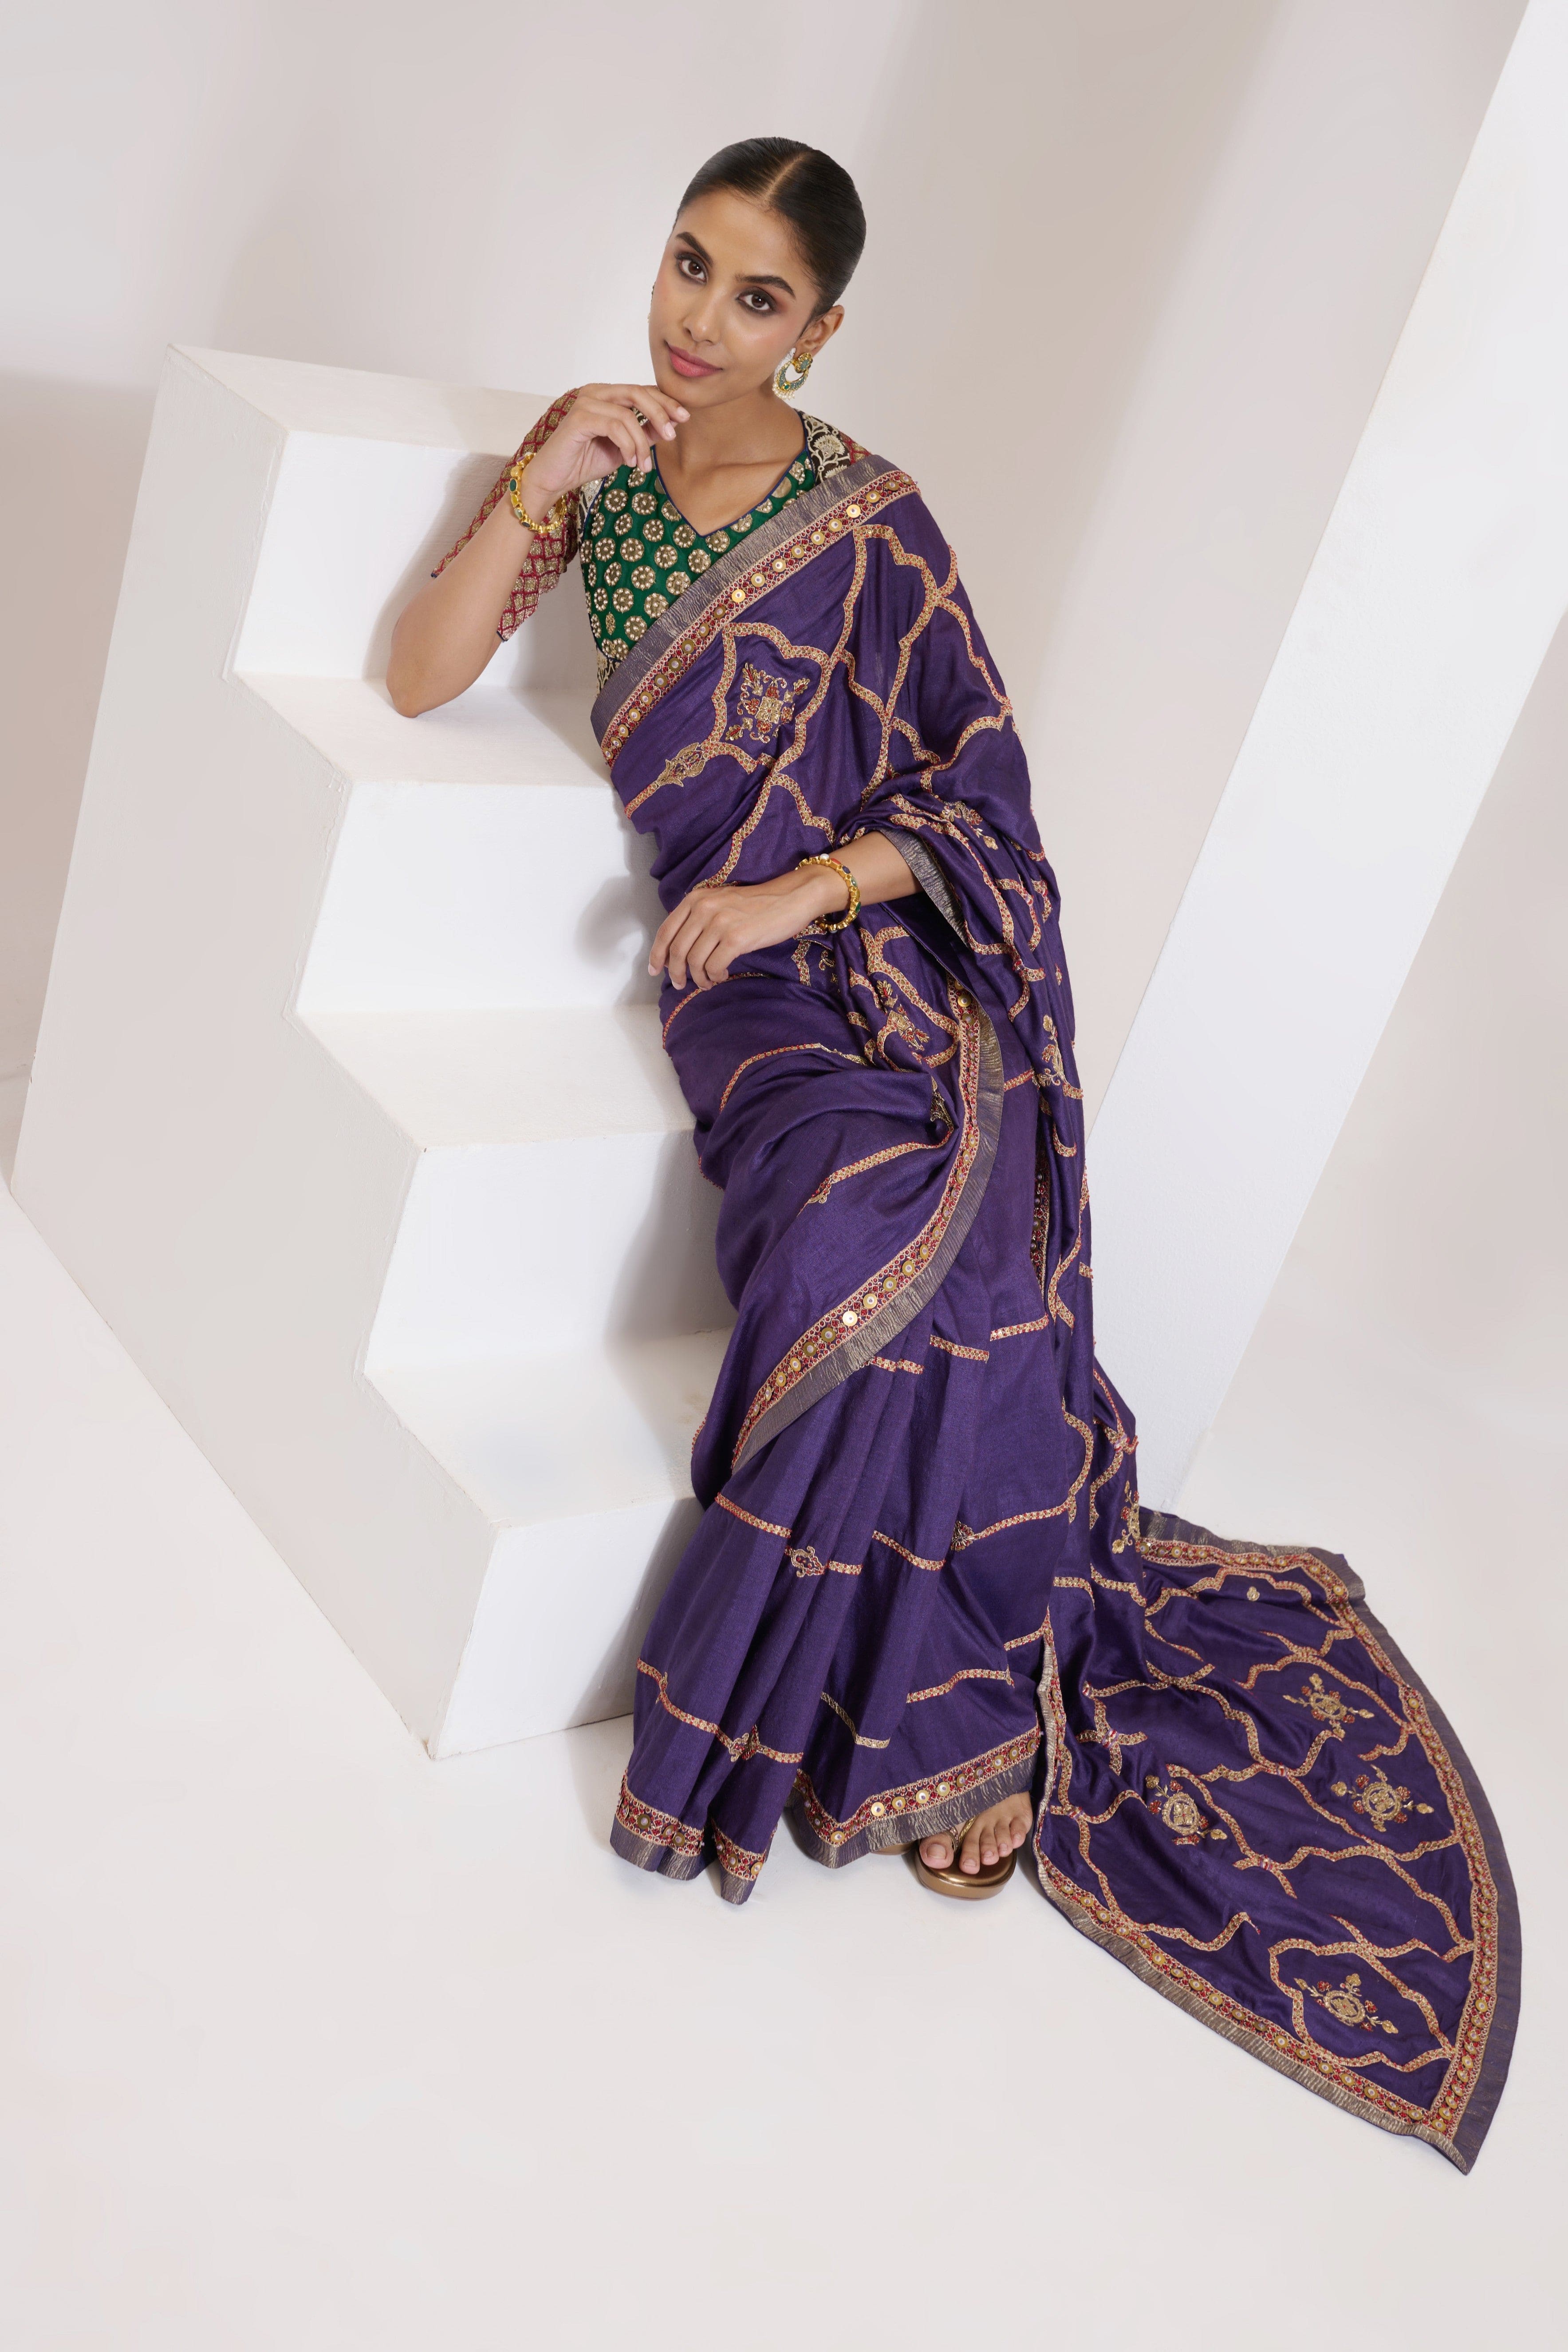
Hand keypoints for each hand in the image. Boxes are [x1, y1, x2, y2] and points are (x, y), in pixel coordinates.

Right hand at [521, 384, 688, 507]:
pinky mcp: (579, 418)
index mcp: (607, 395)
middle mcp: (596, 392)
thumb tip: (671, 425)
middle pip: (638, 392)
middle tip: (672, 436)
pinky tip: (629, 462)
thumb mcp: (624, 448)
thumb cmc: (585, 461)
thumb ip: (644, 434)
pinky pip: (614, 426)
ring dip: (642, 442)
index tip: (684, 418)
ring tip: (642, 465)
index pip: (642, 390)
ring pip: (628, 414)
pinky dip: (627, 445)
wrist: (554, 478)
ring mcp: (586, 403)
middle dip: (660, 413)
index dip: (666, 401)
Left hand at [650, 866, 845, 990]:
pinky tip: (721, 976)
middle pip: (677, 950)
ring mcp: (720, 923)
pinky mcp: (736, 938)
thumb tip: (677, 952)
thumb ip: (698, 919)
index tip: (655, 970)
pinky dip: (715, 976)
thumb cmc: (756, 904)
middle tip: (680, 984)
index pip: (666, 931)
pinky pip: (714, 967)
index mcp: (696, 899)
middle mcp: (704, 908)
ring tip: (708, 981)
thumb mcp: (720, 902)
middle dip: (675, 973)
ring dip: (698, 978)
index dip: (657, 954)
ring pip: (694, 961)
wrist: (790, 897)